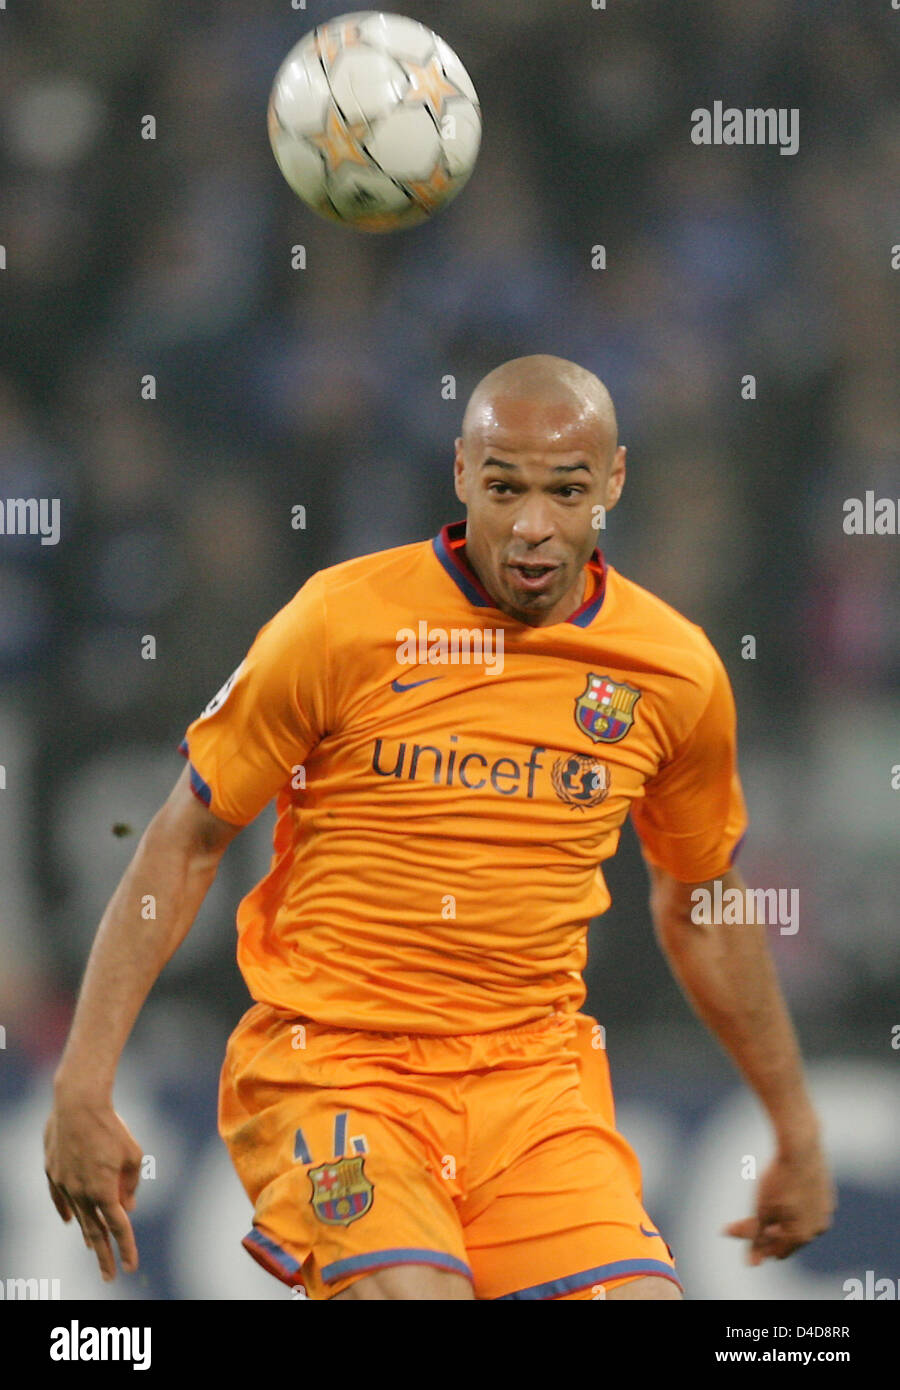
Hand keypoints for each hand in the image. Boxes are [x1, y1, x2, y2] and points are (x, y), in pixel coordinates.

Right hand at [44, 1094, 142, 1281]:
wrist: (78, 1104)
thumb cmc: (111, 1126)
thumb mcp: (133, 1154)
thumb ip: (131, 1183)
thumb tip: (127, 1207)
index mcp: (103, 1191)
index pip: (118, 1227)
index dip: (126, 1248)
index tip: (130, 1267)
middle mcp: (81, 1193)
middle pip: (95, 1231)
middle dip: (104, 1255)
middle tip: (109, 1276)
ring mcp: (63, 1184)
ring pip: (77, 1216)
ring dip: (87, 1233)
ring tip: (94, 1249)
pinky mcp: (52, 1172)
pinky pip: (60, 1199)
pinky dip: (67, 1211)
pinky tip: (71, 1222)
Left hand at [723, 1140, 835, 1264]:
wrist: (801, 1147)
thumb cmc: (778, 1180)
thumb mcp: (761, 1211)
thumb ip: (757, 1239)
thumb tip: (752, 1264)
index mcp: (801, 1236)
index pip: (776, 1251)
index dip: (756, 1245)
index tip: (736, 1230)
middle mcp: (817, 1228)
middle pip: (786, 1236)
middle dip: (763, 1231)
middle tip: (739, 1222)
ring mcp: (824, 1211)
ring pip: (796, 1222)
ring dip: (778, 1220)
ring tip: (761, 1208)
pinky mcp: (827, 1195)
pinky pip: (806, 1208)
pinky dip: (791, 1206)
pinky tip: (780, 1196)